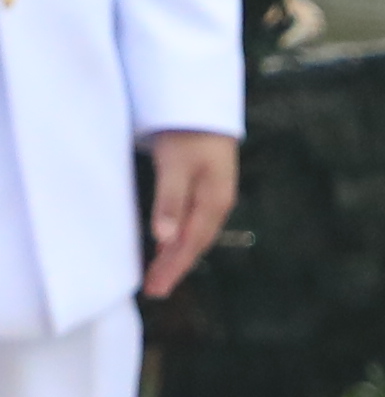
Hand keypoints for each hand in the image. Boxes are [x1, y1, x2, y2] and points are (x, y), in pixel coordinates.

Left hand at [136, 131, 232, 301]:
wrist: (204, 106)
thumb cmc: (188, 134)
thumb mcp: (176, 166)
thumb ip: (170, 201)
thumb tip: (163, 238)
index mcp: (213, 202)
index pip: (190, 243)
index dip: (173, 267)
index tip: (155, 288)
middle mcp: (218, 204)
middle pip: (196, 243)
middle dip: (175, 267)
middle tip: (155, 290)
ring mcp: (215, 197)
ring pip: (197, 235)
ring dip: (179, 255)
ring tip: (161, 274)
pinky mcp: (208, 189)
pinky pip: (196, 223)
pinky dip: (183, 239)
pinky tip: (173, 243)